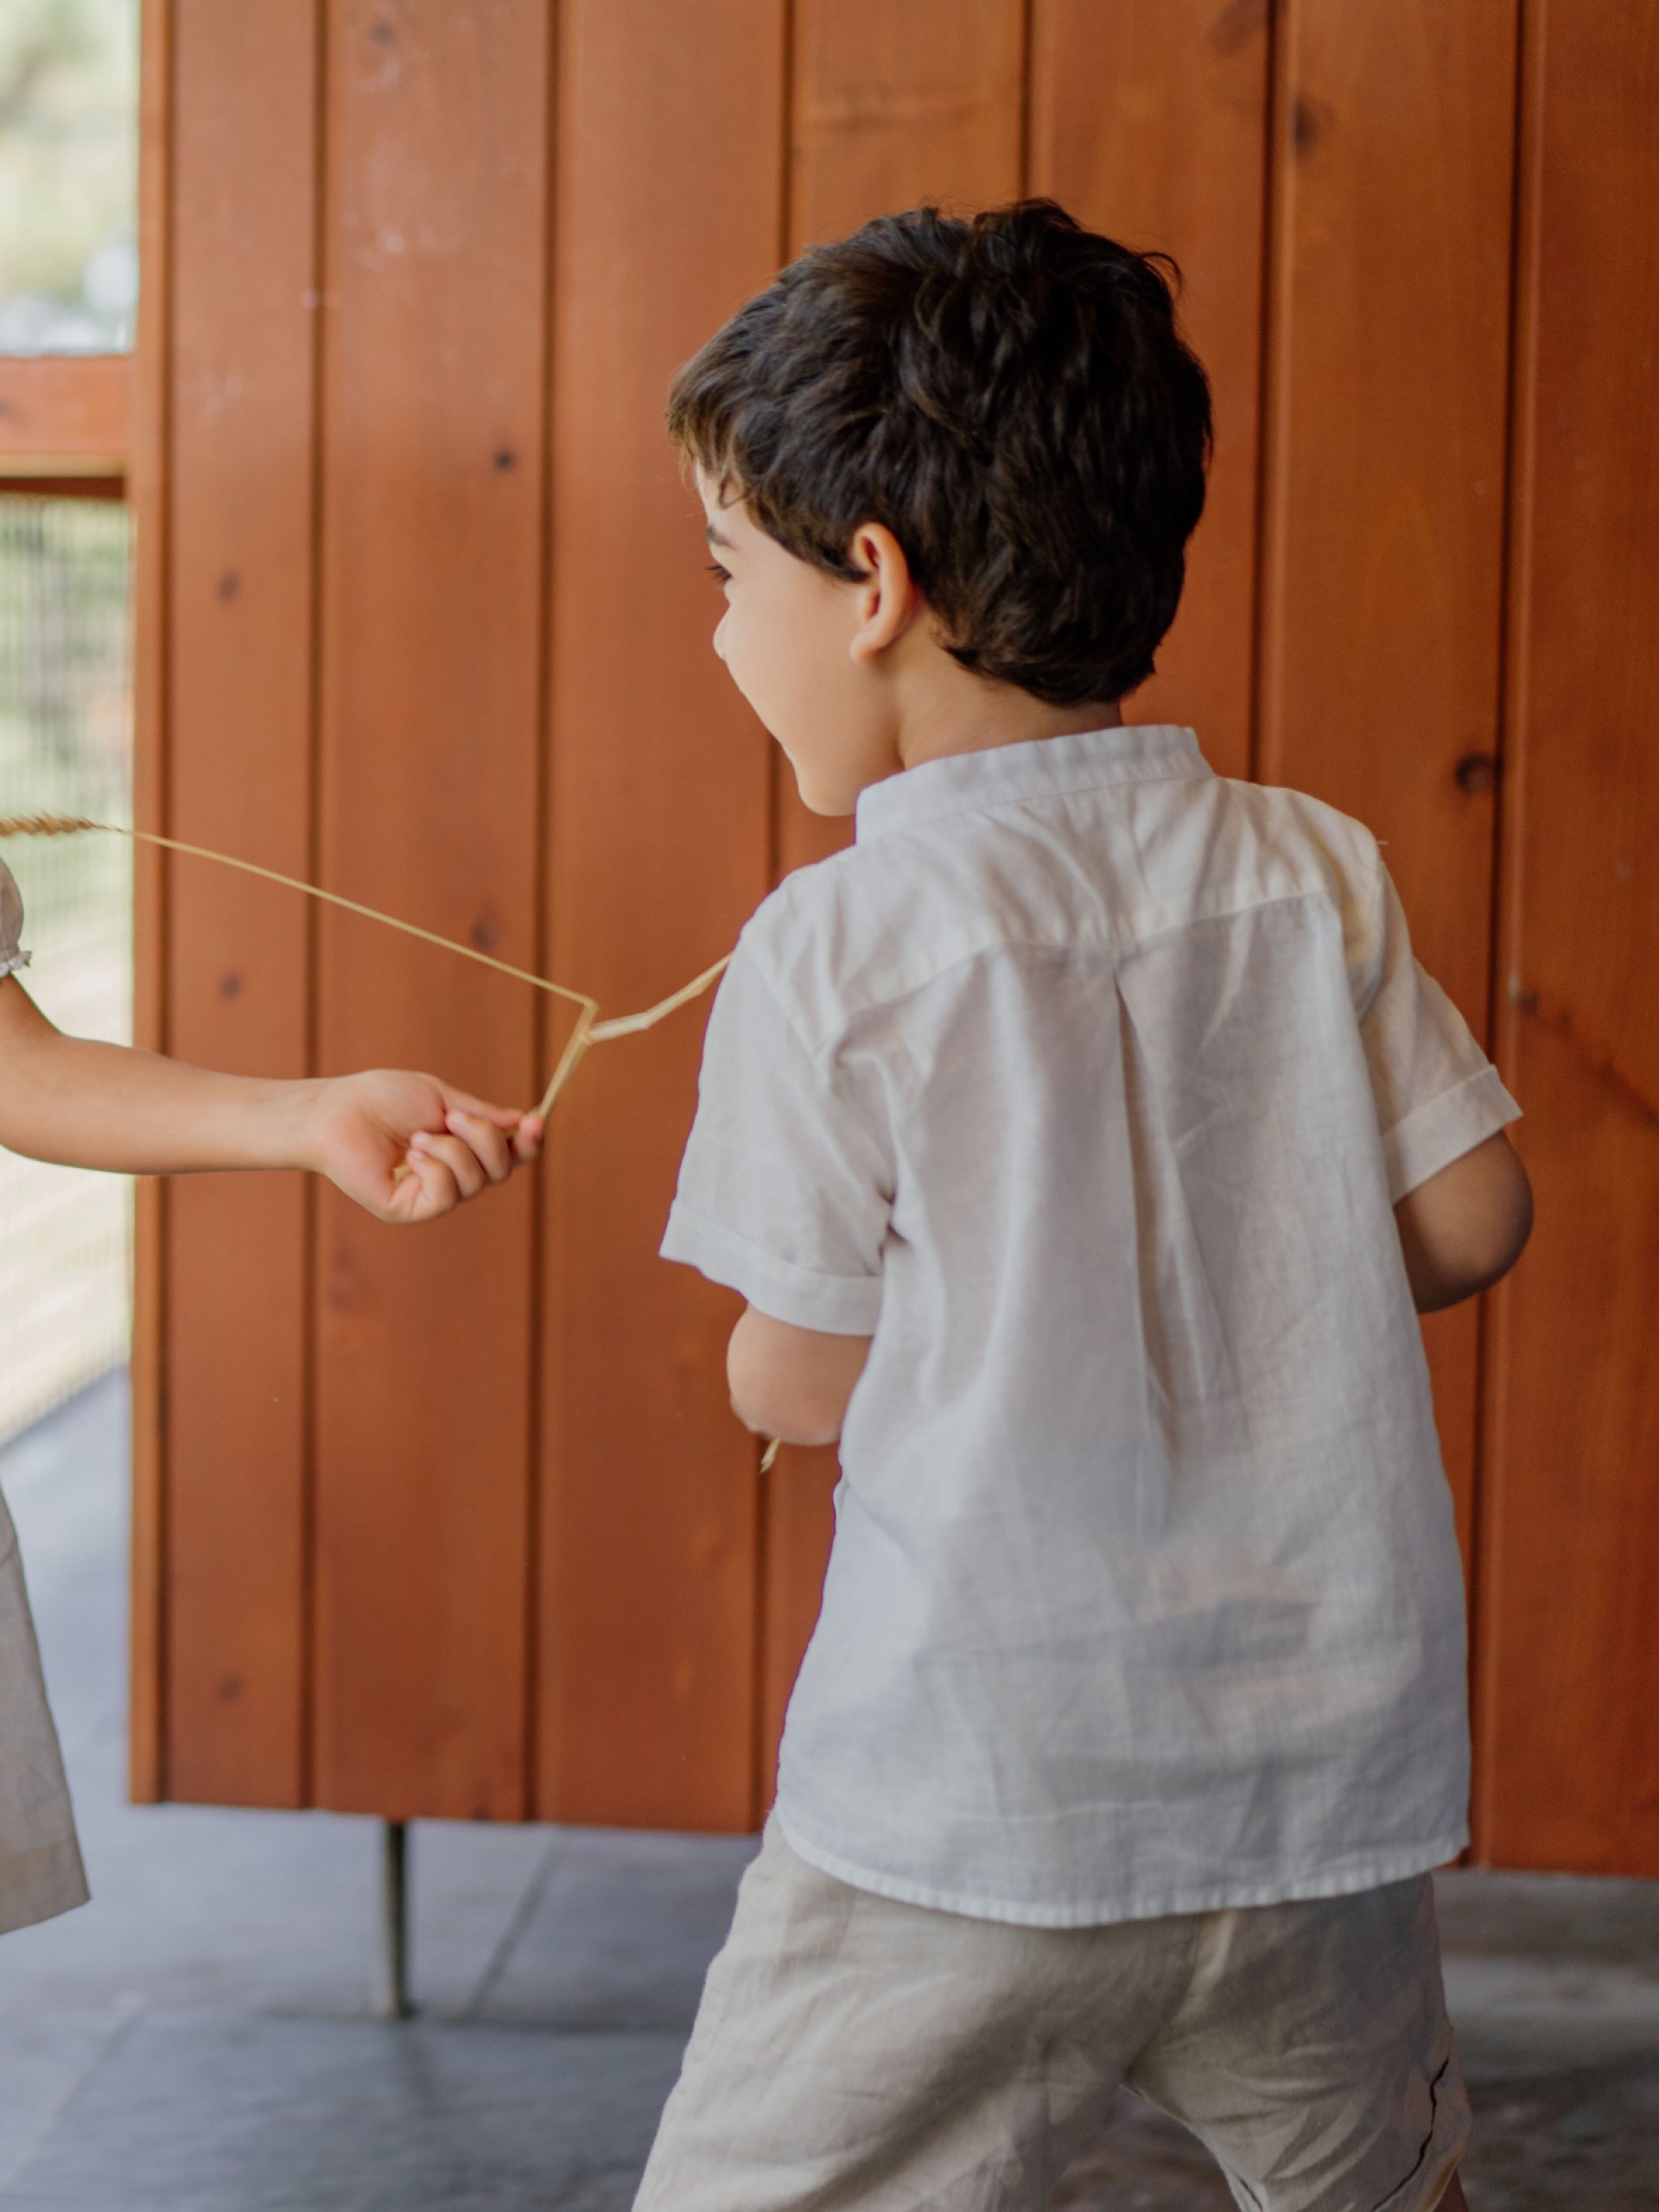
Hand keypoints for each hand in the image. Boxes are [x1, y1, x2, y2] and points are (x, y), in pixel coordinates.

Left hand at [305, 1069, 543, 1223]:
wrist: (338, 1113)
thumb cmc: (382, 1099)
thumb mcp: (441, 1098)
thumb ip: (482, 1114)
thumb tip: (520, 1121)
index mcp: (462, 1147)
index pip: (509, 1154)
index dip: (528, 1142)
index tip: (534, 1120)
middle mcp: (452, 1175)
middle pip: (501, 1170)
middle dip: (484, 1139)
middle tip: (452, 1117)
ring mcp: (432, 1195)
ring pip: (477, 1183)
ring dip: (453, 1151)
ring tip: (417, 1136)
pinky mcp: (411, 1210)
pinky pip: (448, 1197)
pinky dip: (435, 1169)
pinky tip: (409, 1154)